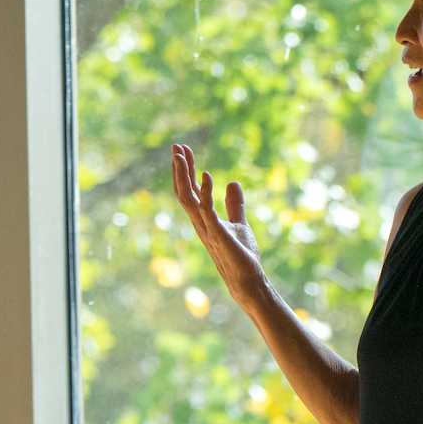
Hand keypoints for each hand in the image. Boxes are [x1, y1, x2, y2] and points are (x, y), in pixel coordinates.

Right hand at [170, 143, 267, 302]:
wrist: (246, 278)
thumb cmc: (241, 255)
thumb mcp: (238, 222)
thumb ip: (234, 204)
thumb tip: (232, 183)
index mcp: (202, 218)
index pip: (189, 190)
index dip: (185, 170)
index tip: (184, 150)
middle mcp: (199, 221)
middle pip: (182, 190)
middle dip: (179, 168)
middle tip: (176, 146)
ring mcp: (205, 227)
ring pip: (187, 198)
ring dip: (184, 175)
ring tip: (182, 155)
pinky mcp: (217, 232)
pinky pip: (207, 209)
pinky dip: (205, 191)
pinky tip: (207, 175)